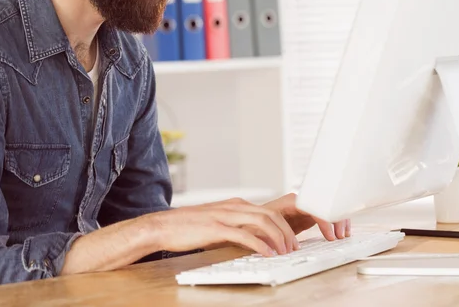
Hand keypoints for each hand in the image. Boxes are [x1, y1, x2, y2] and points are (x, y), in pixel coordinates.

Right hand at [153, 197, 300, 256]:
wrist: (165, 225)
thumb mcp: (219, 222)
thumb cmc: (190, 226)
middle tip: (294, 247)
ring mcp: (225, 216)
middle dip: (287, 231)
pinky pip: (244, 235)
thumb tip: (256, 238)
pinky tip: (267, 254)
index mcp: (236, 204)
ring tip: (284, 252)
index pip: (269, 210)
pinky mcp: (216, 228)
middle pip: (270, 214)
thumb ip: (237, 225)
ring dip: (277, 237)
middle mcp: (234, 206)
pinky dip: (259, 245)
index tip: (292, 239)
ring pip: (262, 221)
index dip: (284, 224)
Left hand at [263, 192, 350, 240]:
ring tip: (343, 234)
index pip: (314, 207)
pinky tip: (339, 232)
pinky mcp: (308, 215)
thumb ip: (278, 234)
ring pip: (327, 209)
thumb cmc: (257, 224)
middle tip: (341, 236)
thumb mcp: (266, 229)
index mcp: (292, 202)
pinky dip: (334, 223)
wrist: (253, 222)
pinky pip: (325, 216)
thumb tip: (288, 245)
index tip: (330, 235)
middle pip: (325, 205)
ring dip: (338, 220)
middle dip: (336, 219)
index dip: (325, 220)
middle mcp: (300, 202)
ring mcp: (305, 208)